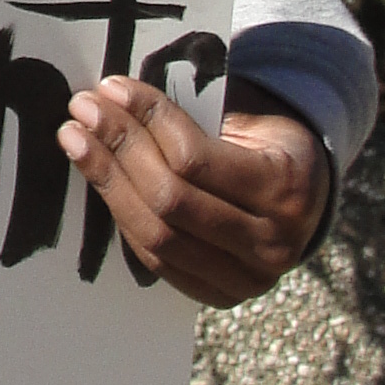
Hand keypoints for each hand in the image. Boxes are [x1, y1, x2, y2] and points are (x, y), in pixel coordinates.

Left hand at [55, 75, 327, 309]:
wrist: (308, 199)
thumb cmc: (269, 146)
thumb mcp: (252, 119)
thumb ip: (196, 111)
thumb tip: (116, 95)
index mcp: (285, 188)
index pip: (195, 158)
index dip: (147, 119)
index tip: (111, 87)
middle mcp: (272, 243)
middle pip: (170, 200)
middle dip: (119, 149)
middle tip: (83, 111)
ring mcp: (247, 279)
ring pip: (157, 236)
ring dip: (108, 184)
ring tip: (76, 142)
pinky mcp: (221, 296)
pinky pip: (156, 262)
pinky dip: (124, 218)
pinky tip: (101, 180)